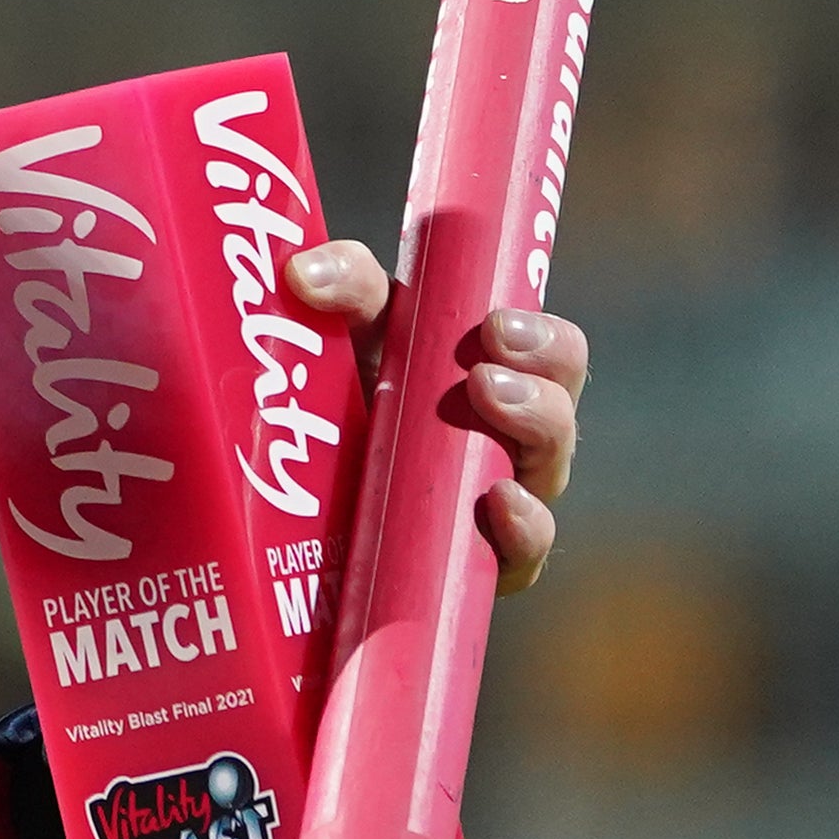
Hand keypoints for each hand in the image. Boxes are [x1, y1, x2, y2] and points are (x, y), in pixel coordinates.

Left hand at [281, 240, 587, 592]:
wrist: (280, 523)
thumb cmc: (323, 407)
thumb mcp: (336, 339)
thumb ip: (337, 292)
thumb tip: (302, 272)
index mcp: (486, 377)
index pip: (549, 352)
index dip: (542, 338)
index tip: (497, 325)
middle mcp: (503, 439)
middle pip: (559, 407)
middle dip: (541, 383)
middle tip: (484, 372)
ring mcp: (492, 504)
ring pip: (546, 471)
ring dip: (530, 433)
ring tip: (488, 405)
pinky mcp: (469, 566)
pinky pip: (518, 555)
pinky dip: (520, 530)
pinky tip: (500, 503)